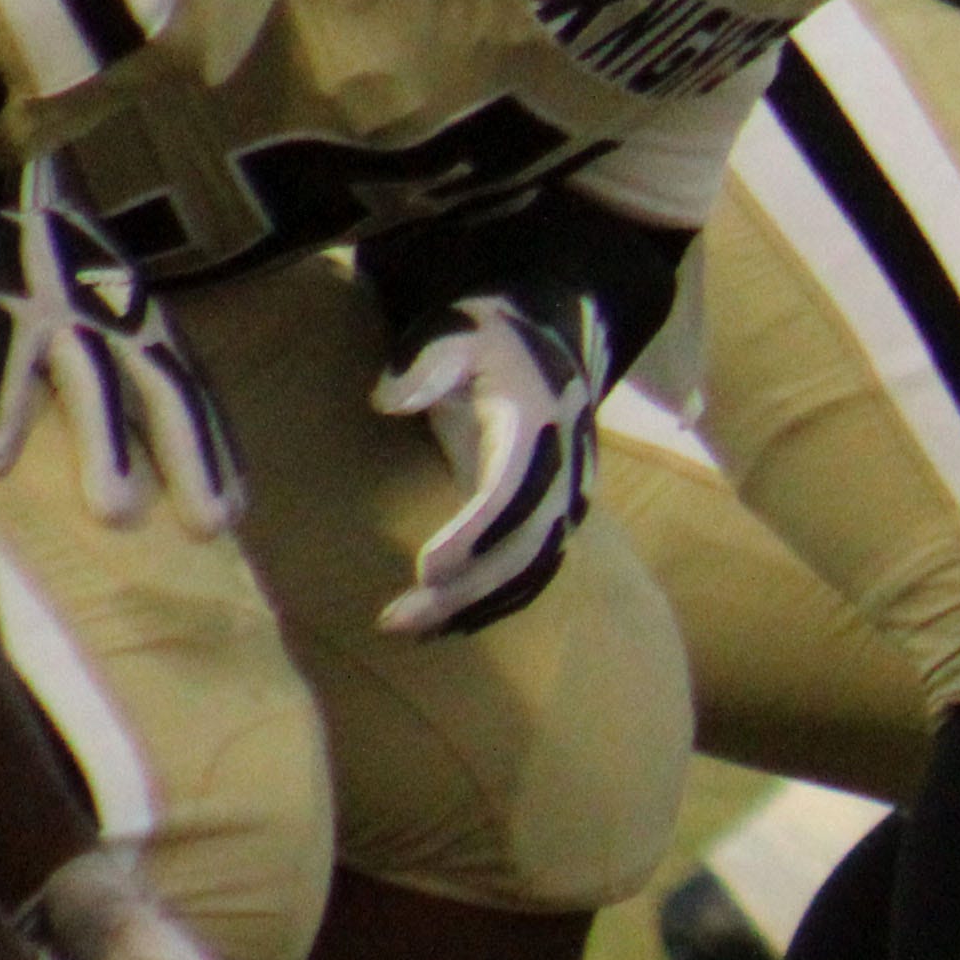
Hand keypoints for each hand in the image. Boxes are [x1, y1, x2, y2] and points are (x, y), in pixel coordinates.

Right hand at [0, 161, 235, 534]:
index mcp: (135, 311)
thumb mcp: (103, 290)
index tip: (234, 510)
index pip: (186, 386)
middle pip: (160, 385)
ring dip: (107, 447)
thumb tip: (138, 430)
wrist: (16, 164)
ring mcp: (50, 303)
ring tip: (119, 516)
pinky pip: (3, 358)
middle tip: (215, 526)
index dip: (211, 446)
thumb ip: (126, 350)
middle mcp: (106, 309)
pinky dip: (4, 414)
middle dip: (190, 454)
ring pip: (88, 379)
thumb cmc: (49, 246)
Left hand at [369, 291, 596, 635]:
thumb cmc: (488, 338)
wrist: (549, 342)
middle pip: (525, 543)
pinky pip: (534, 568)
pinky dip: (496, 601)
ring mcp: (567, 494)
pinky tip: (447, 623)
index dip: (476, 532)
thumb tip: (392, 399)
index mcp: (537, 422)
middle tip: (397, 619)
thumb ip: (425, 359)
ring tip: (408, 629)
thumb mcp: (454, 330)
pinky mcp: (555, 513)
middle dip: (467, 588)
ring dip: (476, 604)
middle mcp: (564, 467)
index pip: (513, 488)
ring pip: (533, 565)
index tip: (428, 567)